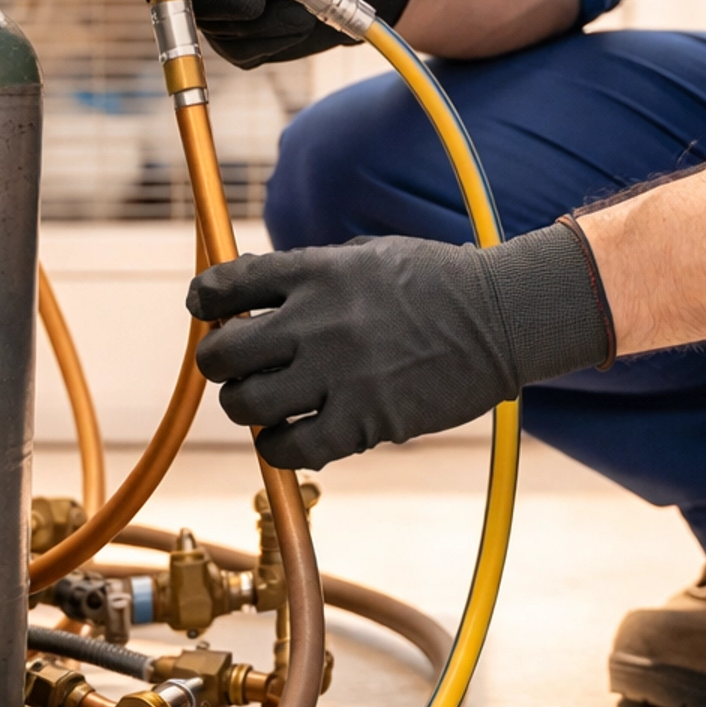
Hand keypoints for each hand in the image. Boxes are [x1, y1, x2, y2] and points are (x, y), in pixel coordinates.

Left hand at [187, 222, 613, 466]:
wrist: (501, 317)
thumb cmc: (436, 282)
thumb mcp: (365, 257)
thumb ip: (307, 274)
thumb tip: (246, 291)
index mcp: (317, 272)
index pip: (225, 285)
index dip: (204, 301)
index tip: (207, 310)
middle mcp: (318, 321)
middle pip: (222, 353)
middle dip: (219, 361)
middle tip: (236, 368)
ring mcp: (339, 373)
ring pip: (245, 406)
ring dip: (246, 407)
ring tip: (266, 404)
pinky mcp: (364, 420)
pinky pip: (289, 449)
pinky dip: (279, 448)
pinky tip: (290, 437)